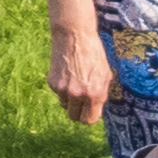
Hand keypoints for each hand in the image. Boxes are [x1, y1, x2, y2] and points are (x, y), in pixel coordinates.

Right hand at [43, 10, 111, 128]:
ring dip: (70, 101)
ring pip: (65, 106)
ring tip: (75, 84)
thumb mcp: (105, 75)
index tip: (90, 112)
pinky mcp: (52, 83)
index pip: (89, 120)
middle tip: (82, 102)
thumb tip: (96, 110)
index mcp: (94, 94)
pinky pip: (58, 94)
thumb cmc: (94, 54)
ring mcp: (63, 90)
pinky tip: (68, 75)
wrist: (74, 37)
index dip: (89, 117)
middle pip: (74, 117)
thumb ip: (101, 95)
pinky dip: (62, 90)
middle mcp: (78, 95)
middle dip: (79, 112)